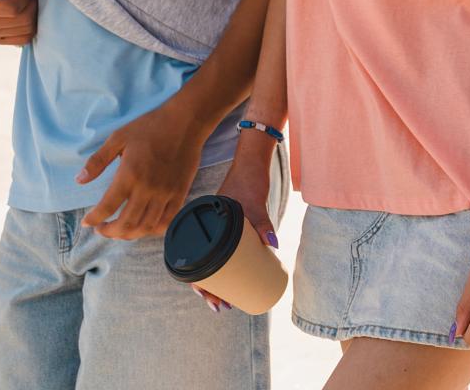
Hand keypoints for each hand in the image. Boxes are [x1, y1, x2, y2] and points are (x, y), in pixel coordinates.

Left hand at [77, 100, 204, 239]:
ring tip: (120, 230)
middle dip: (110, 232)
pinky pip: (167, 221)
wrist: (186, 121)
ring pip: (146, 227)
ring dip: (129, 234)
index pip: (107, 207)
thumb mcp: (118, 137)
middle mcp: (147, 189)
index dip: (94, 219)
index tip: (87, 222)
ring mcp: (165, 193)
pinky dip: (153, 230)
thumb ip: (98, 161)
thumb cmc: (150, 127)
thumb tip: (79, 180)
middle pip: (126, 224)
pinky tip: (144, 226)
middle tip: (102, 229)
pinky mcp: (180, 194)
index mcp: (129, 174)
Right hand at [197, 127, 283, 311]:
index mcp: (205, 226)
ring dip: (218, 285)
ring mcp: (221, 231)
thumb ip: (262, 223)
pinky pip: (226, 256)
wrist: (253, 162)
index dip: (200, 285)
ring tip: (226, 303)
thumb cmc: (248, 180)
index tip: (209, 300)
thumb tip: (274, 246)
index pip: (195, 262)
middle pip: (205, 268)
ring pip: (215, 264)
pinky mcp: (234, 230)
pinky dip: (227, 271)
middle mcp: (210, 231)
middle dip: (210, 291)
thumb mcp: (254, 204)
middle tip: (221, 308)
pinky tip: (232, 285)